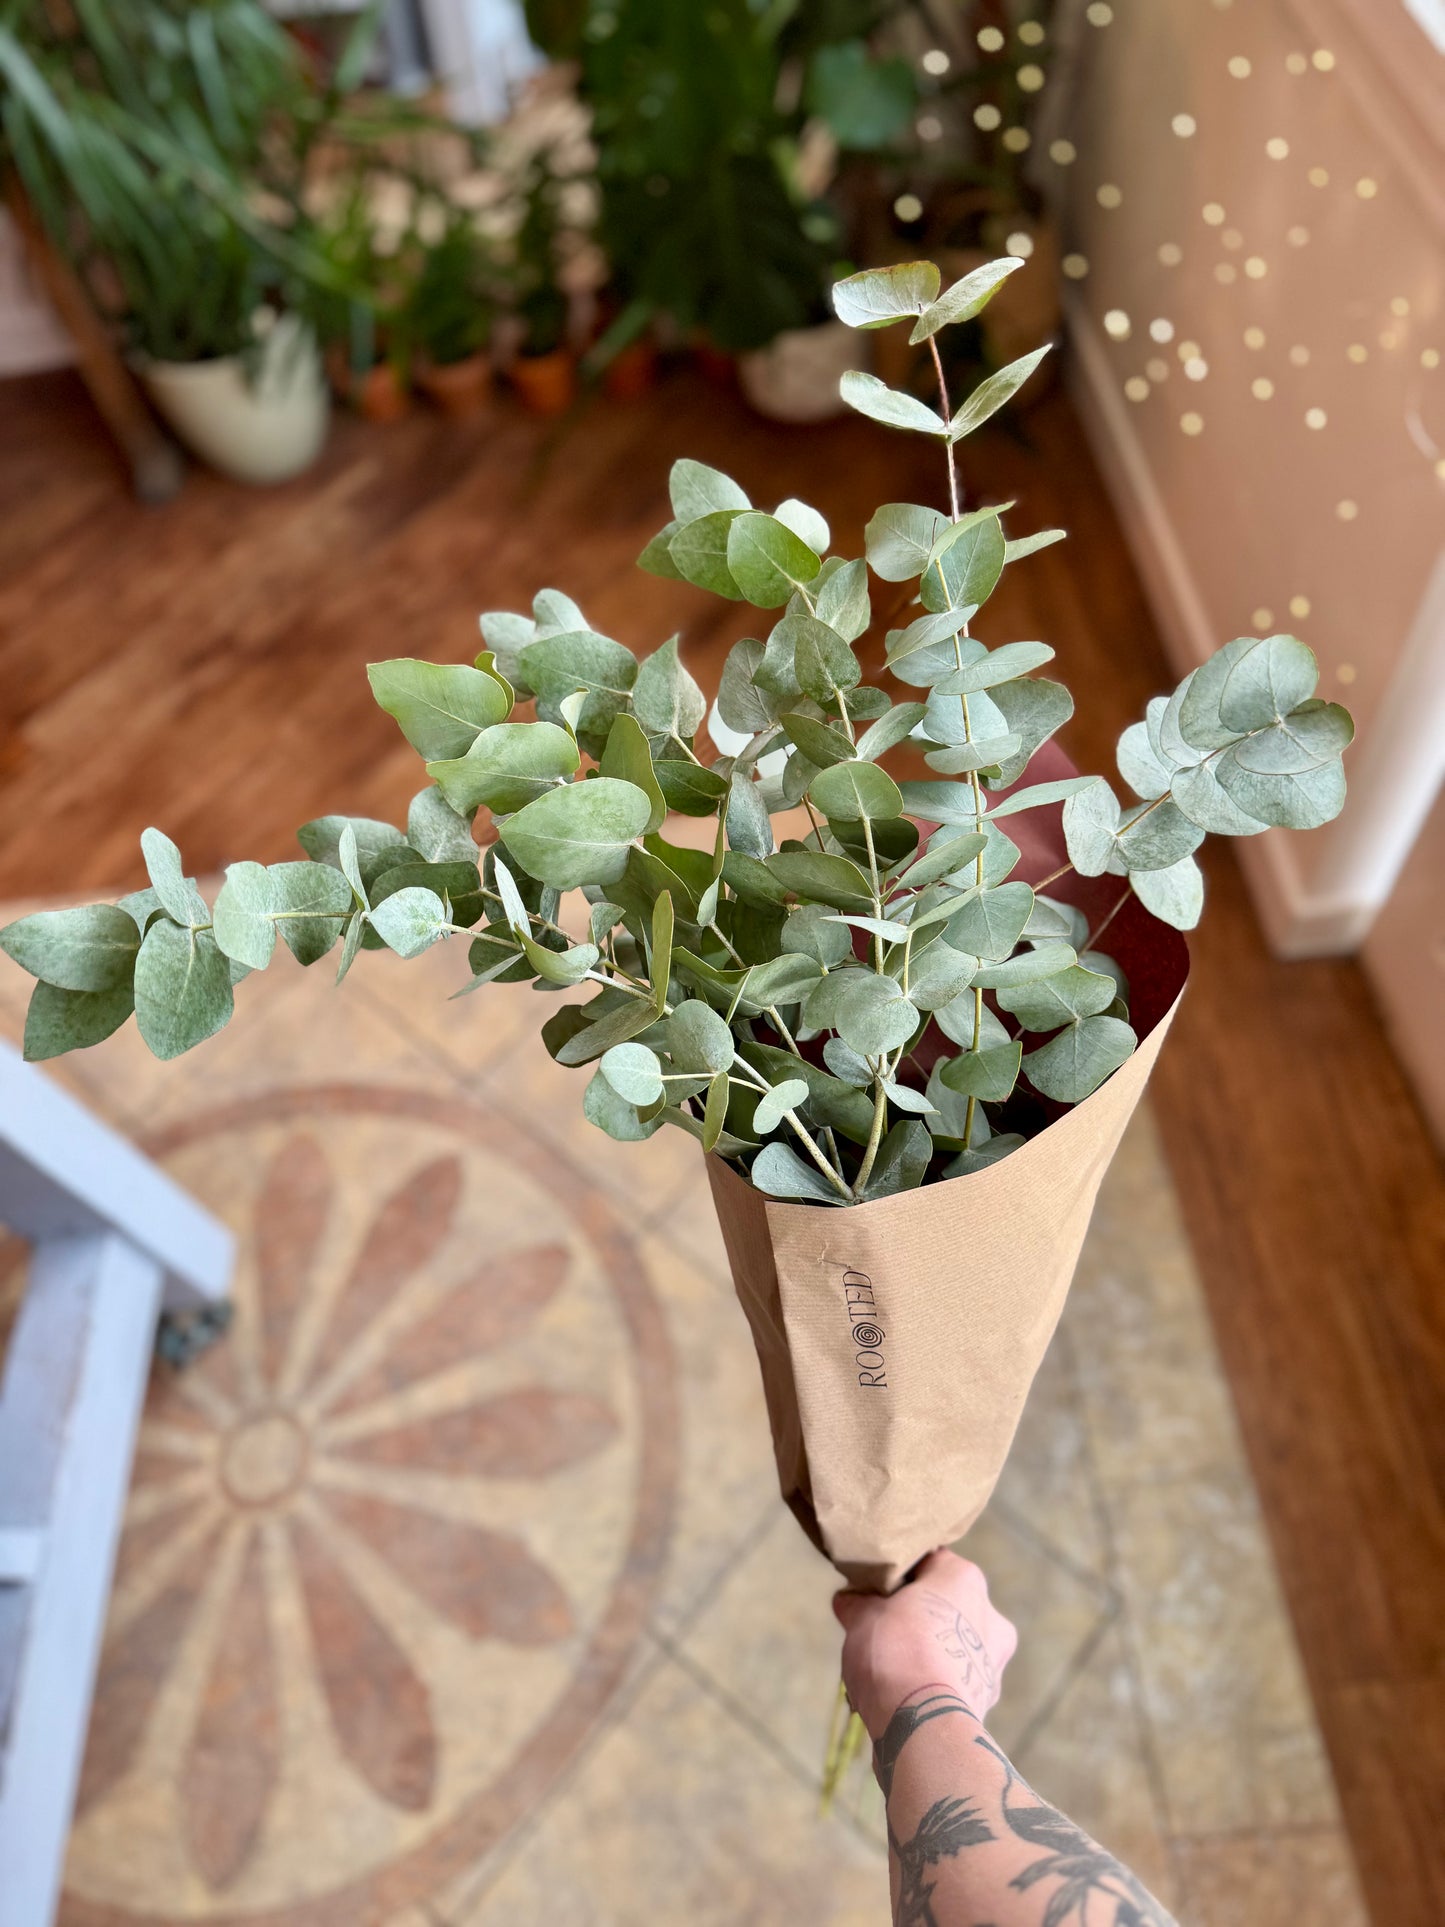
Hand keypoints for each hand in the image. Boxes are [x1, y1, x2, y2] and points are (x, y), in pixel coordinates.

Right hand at [833, 1548, 1016, 1737]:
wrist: (923, 1725)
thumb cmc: (896, 1651)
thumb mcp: (862, 1616)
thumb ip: (858, 1603)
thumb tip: (848, 1600)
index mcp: (964, 1578)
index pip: (930, 1563)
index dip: (899, 1578)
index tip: (876, 1594)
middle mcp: (989, 1614)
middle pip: (945, 1608)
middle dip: (916, 1620)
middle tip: (880, 1633)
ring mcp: (993, 1661)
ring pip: (951, 1648)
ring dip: (926, 1655)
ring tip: (887, 1673)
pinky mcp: (987, 1701)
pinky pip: (953, 1683)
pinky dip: (932, 1687)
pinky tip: (902, 1698)